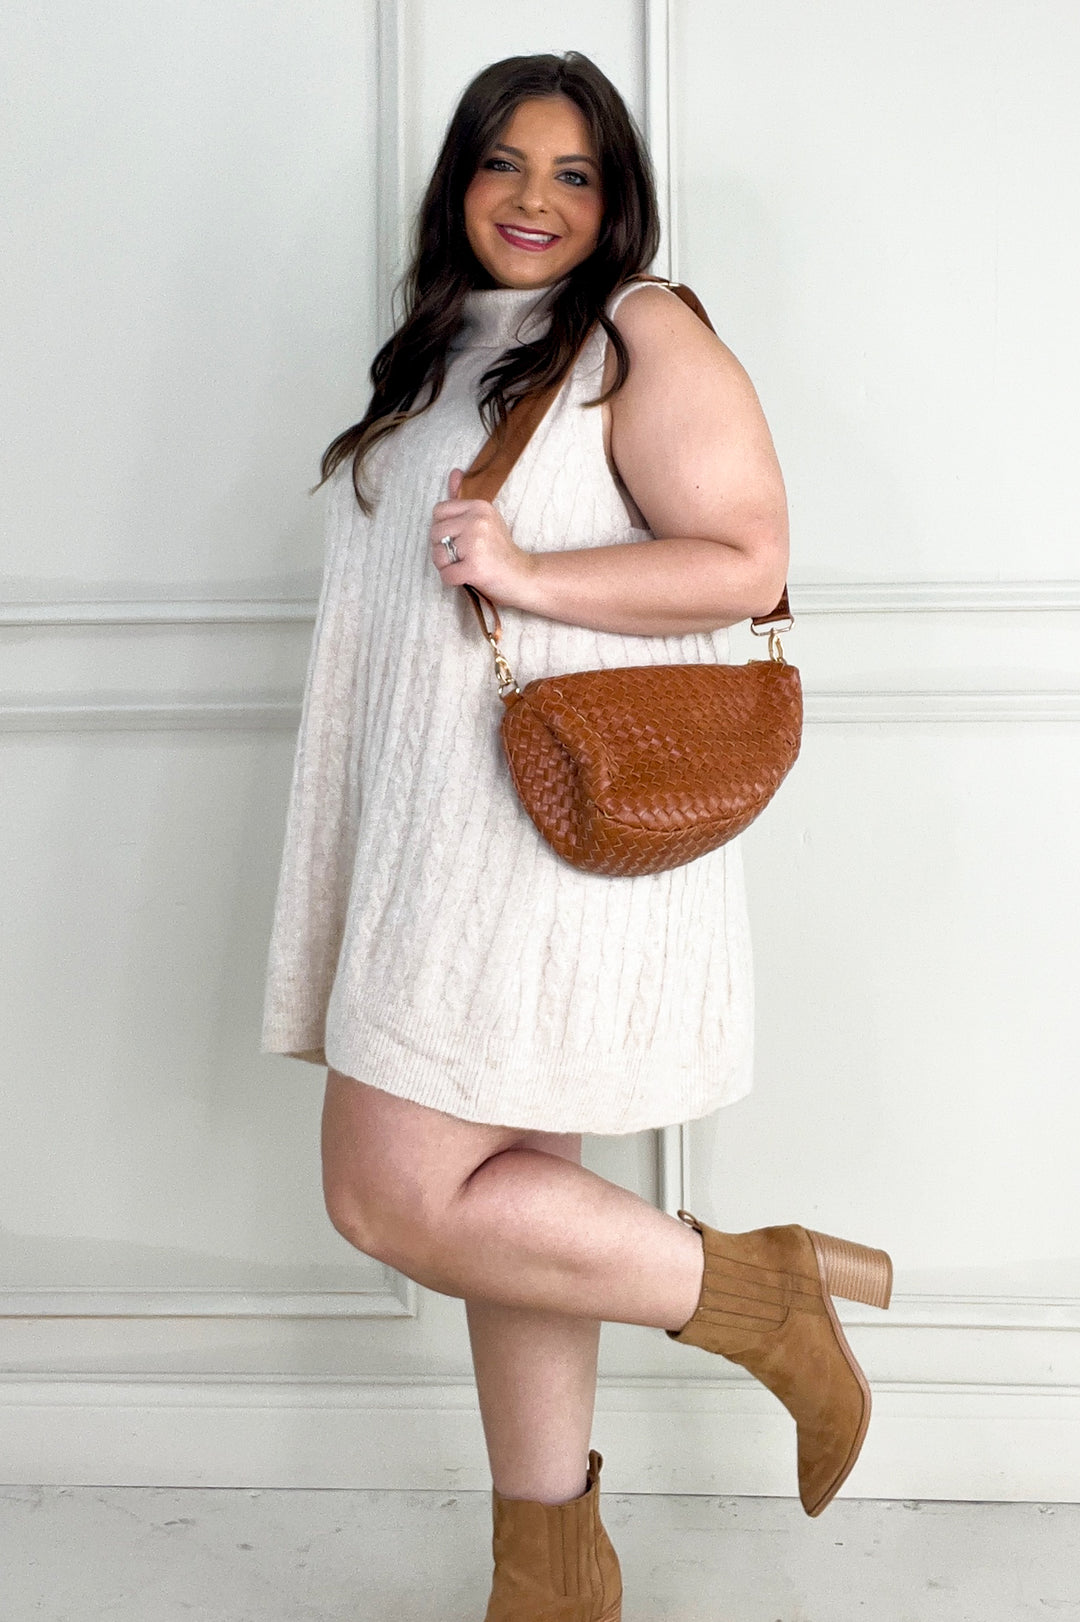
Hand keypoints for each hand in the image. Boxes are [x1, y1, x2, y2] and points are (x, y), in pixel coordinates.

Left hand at [429, 468, 535, 603]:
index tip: (459, 537)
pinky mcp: (475, 567)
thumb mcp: (485, 518)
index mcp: (479, 506)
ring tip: (465, 565)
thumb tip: (454, 471)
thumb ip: (463, 498)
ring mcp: (476, 544)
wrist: (523, 576)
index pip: (439, 511)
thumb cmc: (499, 550)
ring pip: (437, 554)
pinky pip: (446, 575)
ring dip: (446, 566)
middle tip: (462, 555)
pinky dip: (452, 580)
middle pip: (435, 533)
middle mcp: (477, 521)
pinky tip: (467, 577)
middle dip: (442, 548)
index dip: (444, 528)